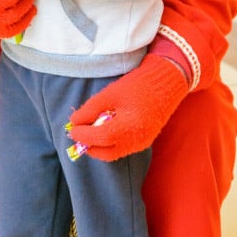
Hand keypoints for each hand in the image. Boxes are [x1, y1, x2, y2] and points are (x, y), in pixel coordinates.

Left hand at [67, 54, 188, 160]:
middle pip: (106, 152)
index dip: (84, 135)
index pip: (101, 138)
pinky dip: (109, 143)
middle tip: (78, 132)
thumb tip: (73, 123)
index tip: (71, 129)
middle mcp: (137, 140)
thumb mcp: (110, 93)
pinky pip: (122, 149)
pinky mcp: (144, 142)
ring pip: (113, 153)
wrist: (166, 84)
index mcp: (130, 126)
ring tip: (89, 130)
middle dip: (88, 145)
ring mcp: (142, 144)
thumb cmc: (138, 85)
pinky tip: (104, 129)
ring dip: (98, 146)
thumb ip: (90, 109)